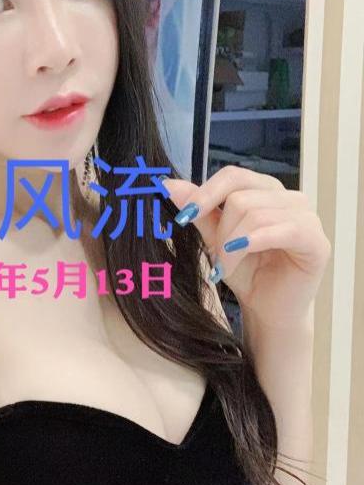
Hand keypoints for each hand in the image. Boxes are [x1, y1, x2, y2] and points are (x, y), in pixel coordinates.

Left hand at [163, 166, 331, 329]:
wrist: (267, 309)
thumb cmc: (246, 271)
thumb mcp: (215, 238)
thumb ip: (199, 211)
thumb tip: (168, 184)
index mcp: (266, 190)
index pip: (232, 175)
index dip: (205, 193)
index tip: (183, 215)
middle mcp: (290, 197)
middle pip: (240, 197)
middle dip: (220, 231)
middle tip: (216, 259)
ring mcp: (307, 218)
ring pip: (255, 214)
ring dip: (232, 246)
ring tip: (227, 268)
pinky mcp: (317, 242)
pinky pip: (283, 229)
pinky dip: (253, 243)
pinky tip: (237, 257)